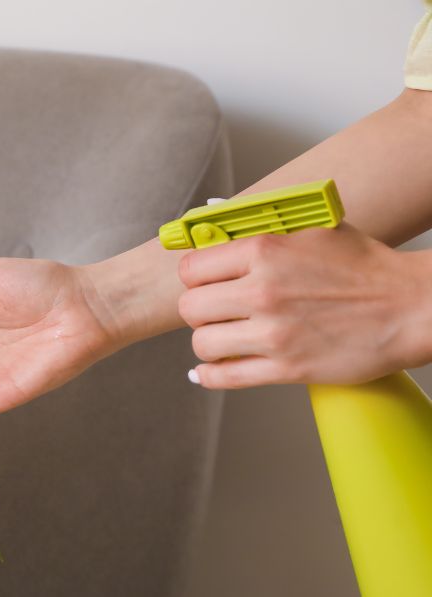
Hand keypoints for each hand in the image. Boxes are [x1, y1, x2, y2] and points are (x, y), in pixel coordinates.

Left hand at [178, 224, 431, 388]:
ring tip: (223, 339)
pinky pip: (224, 377)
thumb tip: (212, 215)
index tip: (204, 284)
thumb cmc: (364, 266)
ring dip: (208, 343)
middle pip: (190, 308)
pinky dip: (209, 376)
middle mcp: (264, 290)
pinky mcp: (288, 368)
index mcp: (266, 250)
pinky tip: (209, 370)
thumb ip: (261, 229)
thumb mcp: (313, 230)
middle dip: (199, 311)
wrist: (412, 306)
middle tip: (214, 312)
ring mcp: (274, 332)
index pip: (192, 268)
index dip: (195, 278)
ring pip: (203, 344)